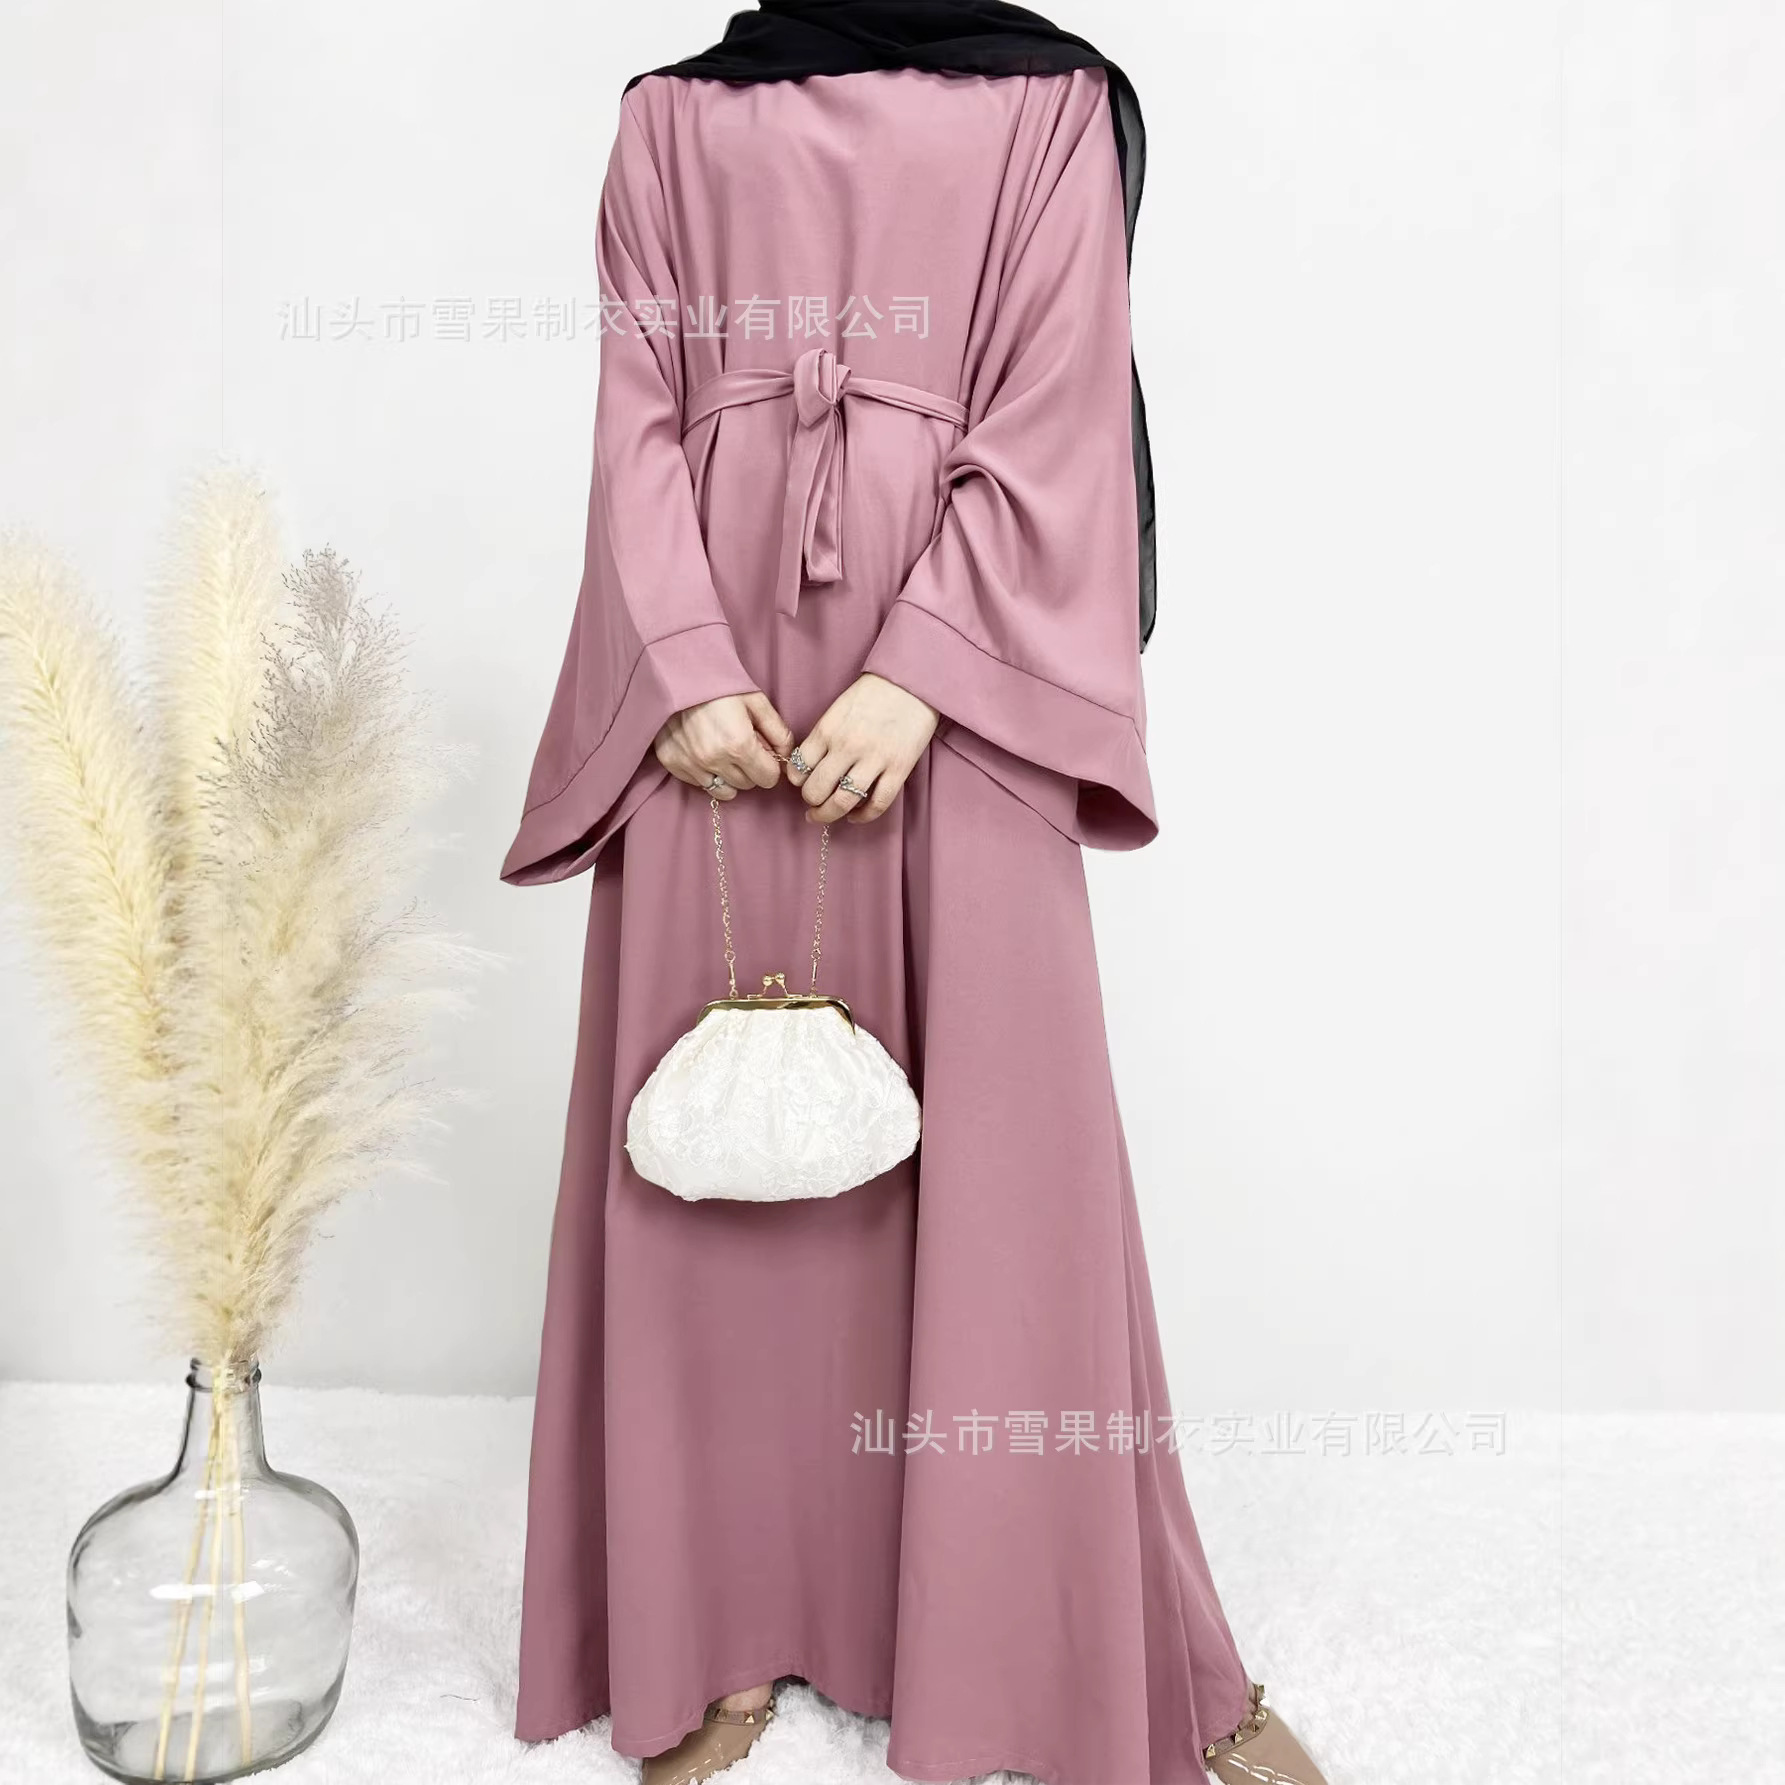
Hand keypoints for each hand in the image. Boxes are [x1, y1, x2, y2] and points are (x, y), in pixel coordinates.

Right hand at [653, 692, 792, 799]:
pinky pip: (699, 783)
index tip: (762, 752)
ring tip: (723, 750)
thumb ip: (778, 732)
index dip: (769, 765)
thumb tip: (786, 755)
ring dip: (728, 775)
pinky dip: (705, 773)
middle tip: (741, 746)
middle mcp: (714, 759)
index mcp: (739, 745)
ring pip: (723, 789)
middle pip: (747, 784)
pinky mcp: (672, 762)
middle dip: (750, 769)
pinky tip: (703, 750)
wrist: (678, 672)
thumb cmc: (720, 684)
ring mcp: (690, 763)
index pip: (768, 779)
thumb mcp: (757, 702)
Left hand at [787, 673, 938, 823]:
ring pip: (843, 802)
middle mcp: (847, 747)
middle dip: (810, 802)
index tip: (801, 783)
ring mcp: (874, 759)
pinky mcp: (898, 769)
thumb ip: (822, 737)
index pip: (799, 769)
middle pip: (816, 790)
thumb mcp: (837, 709)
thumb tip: (808, 767)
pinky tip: (855, 815)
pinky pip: (877, 804)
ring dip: (829, 814)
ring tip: (825, 814)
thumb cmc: (872, 694)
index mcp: (827, 730)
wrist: (911, 682)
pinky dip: (863, 816)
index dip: (796, 781)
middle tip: (812, 804)